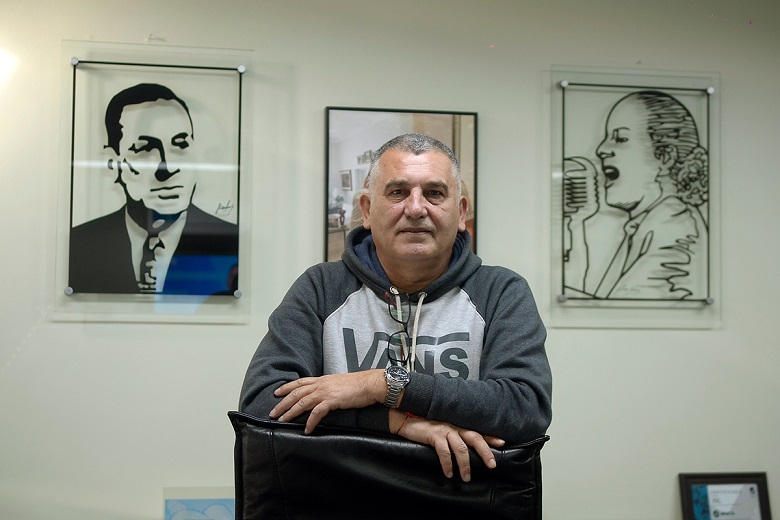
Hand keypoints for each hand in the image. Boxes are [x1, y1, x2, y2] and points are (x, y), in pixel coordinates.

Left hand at [269, 370, 384, 432]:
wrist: (370, 384)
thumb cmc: (358, 385)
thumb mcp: (339, 383)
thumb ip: (329, 388)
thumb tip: (323, 395)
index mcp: (322, 380)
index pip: (300, 382)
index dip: (287, 387)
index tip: (276, 393)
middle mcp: (321, 384)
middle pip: (297, 393)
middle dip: (283, 403)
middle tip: (272, 413)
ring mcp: (326, 392)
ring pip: (302, 402)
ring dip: (291, 412)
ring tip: (282, 421)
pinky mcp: (332, 400)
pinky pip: (317, 413)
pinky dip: (310, 422)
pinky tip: (307, 430)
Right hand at [389, 409, 504, 482]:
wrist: (405, 418)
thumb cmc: (424, 424)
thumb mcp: (442, 428)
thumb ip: (453, 434)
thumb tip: (463, 448)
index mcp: (457, 424)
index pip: (477, 430)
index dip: (490, 436)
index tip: (502, 443)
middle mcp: (454, 425)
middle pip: (475, 438)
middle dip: (485, 452)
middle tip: (492, 465)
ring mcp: (444, 429)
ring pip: (461, 448)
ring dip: (465, 465)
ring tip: (466, 477)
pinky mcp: (434, 435)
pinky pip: (444, 452)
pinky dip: (448, 464)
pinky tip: (448, 473)